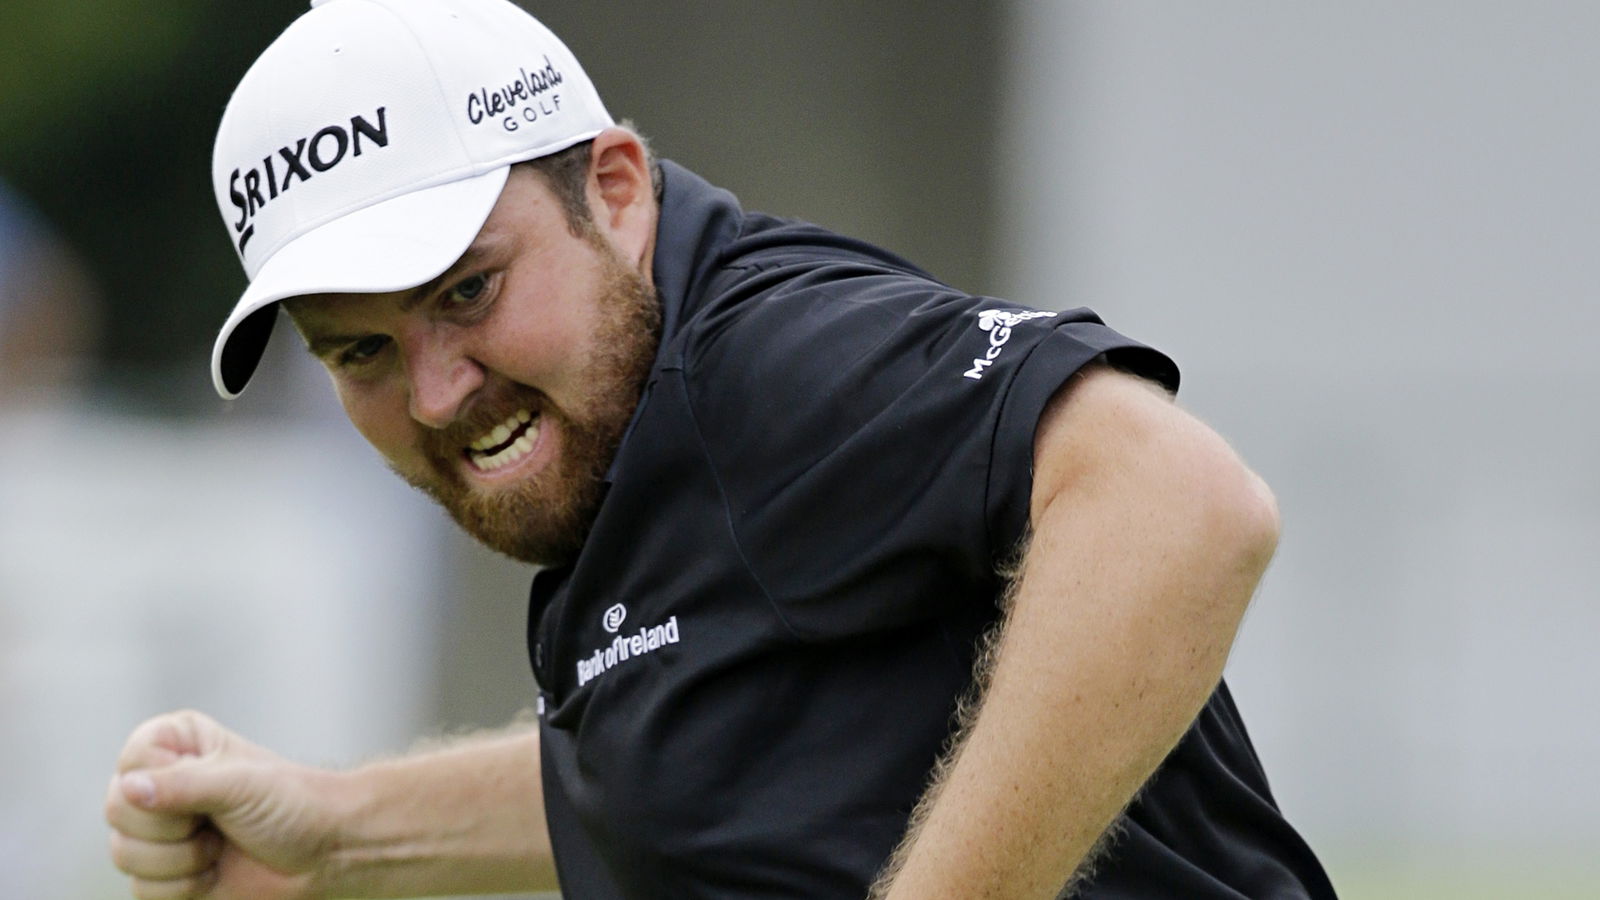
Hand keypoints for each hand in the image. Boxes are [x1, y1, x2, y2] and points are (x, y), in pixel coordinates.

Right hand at [106, 710, 338, 899]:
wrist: (324, 854)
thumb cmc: (292, 805)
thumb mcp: (240, 785)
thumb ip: (184, 783)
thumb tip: (128, 790)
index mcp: (174, 743)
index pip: (130, 764)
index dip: (164, 785)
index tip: (212, 788)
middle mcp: (158, 782)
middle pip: (116, 811)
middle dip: (174, 829)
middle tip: (217, 822)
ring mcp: (157, 830)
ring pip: (123, 854)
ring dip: (181, 860)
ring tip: (220, 845)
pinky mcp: (162, 873)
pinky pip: (141, 889)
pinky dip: (184, 887)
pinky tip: (215, 870)